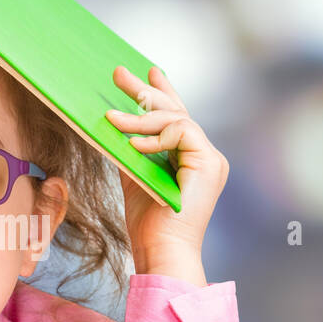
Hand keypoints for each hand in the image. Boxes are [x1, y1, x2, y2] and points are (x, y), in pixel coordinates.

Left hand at [106, 66, 227, 275]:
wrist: (160, 249)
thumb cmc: (147, 223)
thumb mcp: (134, 175)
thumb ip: (132, 149)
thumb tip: (114, 121)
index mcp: (191, 159)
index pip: (177, 118)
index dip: (163, 92)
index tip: (148, 71)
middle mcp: (205, 156)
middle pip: (176, 112)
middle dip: (147, 90)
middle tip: (119, 73)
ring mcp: (211, 159)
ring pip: (176, 119)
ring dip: (140, 116)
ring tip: (111, 118)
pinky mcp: (210, 163)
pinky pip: (182, 132)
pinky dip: (156, 135)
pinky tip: (134, 144)